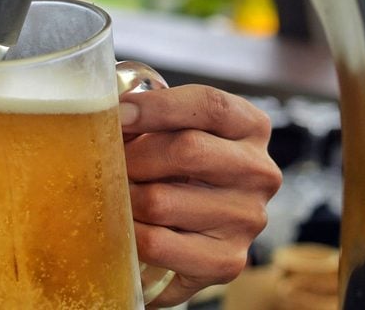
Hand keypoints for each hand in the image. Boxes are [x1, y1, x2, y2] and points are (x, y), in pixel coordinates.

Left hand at [119, 84, 281, 307]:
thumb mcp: (173, 127)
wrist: (192, 223)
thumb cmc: (176, 161)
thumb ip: (148, 115)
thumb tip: (106, 115)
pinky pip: (156, 243)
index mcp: (250, 126)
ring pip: (162, 201)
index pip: (209, 104)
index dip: (158, 106)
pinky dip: (129, 232)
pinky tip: (125, 223)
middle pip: (188, 150)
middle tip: (109, 160)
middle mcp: (258, 171)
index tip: (120, 112)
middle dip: (135, 155)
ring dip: (125, 196)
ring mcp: (247, 218)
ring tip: (115, 192)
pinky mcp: (227, 260)